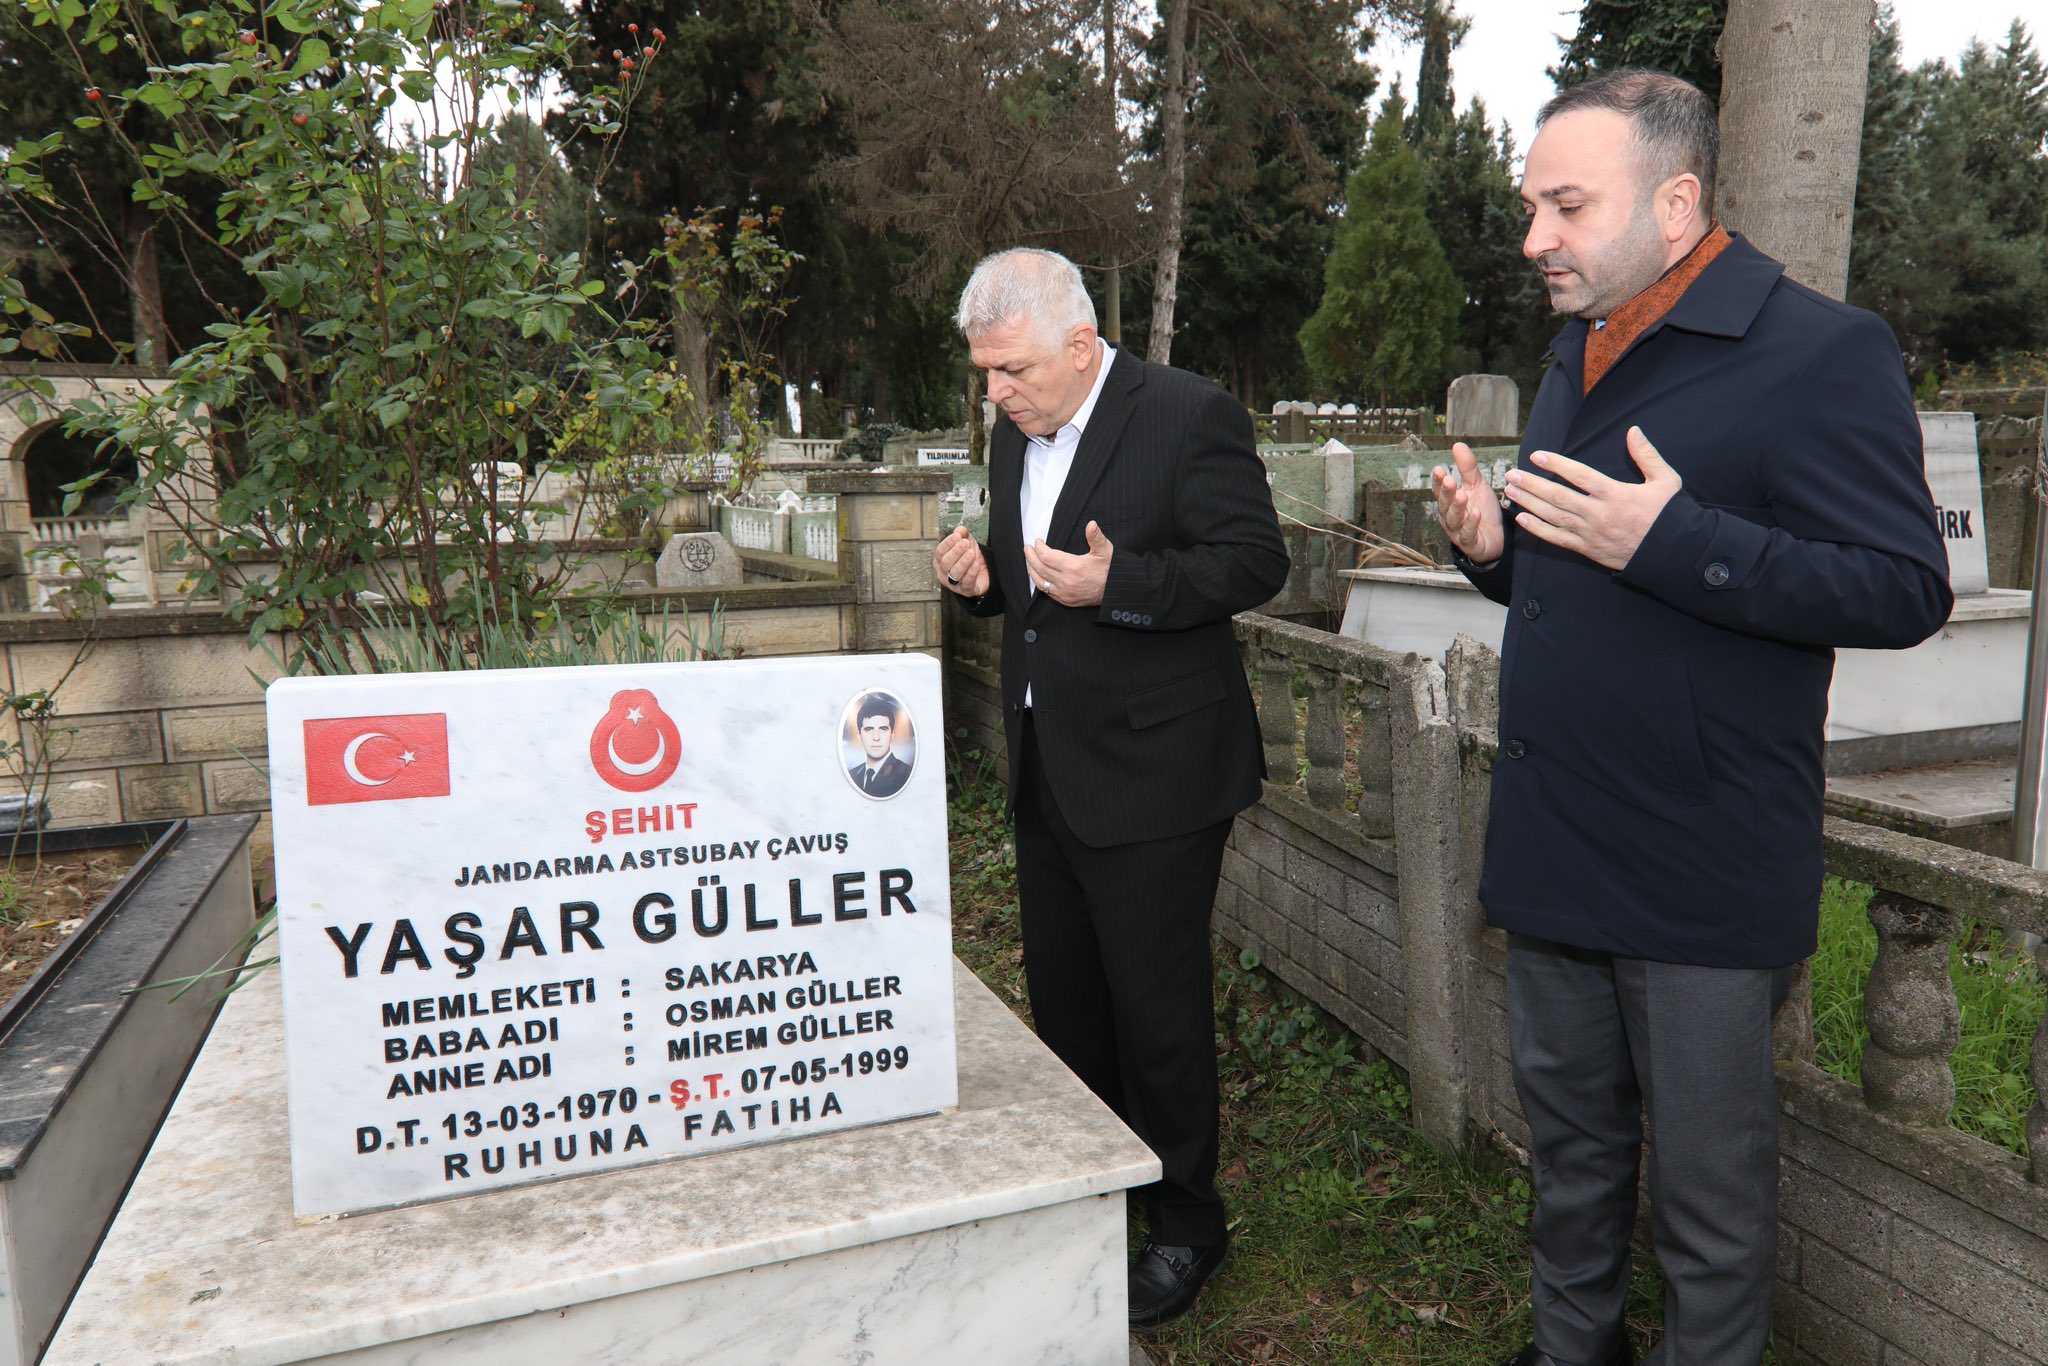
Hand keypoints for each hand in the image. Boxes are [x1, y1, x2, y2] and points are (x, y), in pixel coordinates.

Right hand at [934, 525, 989, 596]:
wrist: (983, 572)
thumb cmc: (969, 558)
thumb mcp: (966, 542)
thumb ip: (963, 534)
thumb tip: (960, 529)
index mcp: (940, 560)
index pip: (940, 552)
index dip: (948, 543)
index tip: (957, 536)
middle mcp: (944, 573)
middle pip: (946, 563)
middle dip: (956, 552)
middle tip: (966, 543)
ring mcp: (953, 584)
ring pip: (955, 573)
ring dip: (964, 562)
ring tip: (972, 553)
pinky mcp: (965, 590)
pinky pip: (967, 583)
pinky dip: (971, 573)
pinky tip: (976, 565)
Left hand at [1023, 520, 1112, 606]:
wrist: (1115, 591)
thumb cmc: (1110, 569)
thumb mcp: (1105, 550)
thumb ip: (1096, 537)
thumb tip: (1091, 524)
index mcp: (1073, 567)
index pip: (1046, 556)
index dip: (1039, 548)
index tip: (1038, 541)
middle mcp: (1066, 581)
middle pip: (1039, 568)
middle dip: (1030, 556)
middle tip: (1027, 548)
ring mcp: (1064, 593)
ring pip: (1040, 582)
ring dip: (1031, 570)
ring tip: (1029, 560)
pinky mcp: (1065, 600)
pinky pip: (1047, 591)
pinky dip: (1039, 582)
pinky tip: (1038, 575)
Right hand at [1429, 442, 1505, 563]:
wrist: (1497, 537)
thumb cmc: (1482, 509)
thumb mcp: (1477, 485)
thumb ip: (1467, 468)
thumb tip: (1457, 444)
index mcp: (1449, 502)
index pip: (1440, 491)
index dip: (1438, 482)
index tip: (1439, 469)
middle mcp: (1449, 517)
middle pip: (1444, 504)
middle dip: (1446, 493)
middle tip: (1449, 480)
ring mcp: (1458, 531)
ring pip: (1453, 519)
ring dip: (1457, 507)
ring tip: (1462, 495)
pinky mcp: (1470, 543)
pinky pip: (1467, 534)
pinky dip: (1471, 524)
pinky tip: (1476, 513)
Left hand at [1503, 425, 1681, 570]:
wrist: (1673, 553)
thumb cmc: (1669, 515)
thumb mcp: (1666, 481)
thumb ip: (1647, 455)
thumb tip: (1633, 431)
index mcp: (1617, 495)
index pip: (1580, 476)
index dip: (1557, 464)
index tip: (1537, 455)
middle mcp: (1600, 514)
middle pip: (1559, 497)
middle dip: (1532, 484)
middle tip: (1511, 474)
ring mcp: (1591, 534)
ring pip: (1554, 517)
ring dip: (1529, 503)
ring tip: (1510, 490)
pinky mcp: (1588, 550)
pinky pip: (1558, 539)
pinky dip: (1538, 529)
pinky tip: (1522, 519)